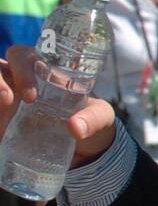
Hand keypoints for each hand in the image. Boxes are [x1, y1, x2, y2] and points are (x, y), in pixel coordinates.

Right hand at [1, 46, 116, 168]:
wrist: (85, 149)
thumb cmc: (91, 121)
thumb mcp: (100, 117)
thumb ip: (93, 120)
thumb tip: (75, 128)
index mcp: (42, 74)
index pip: (22, 56)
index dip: (20, 66)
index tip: (31, 96)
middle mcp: (18, 85)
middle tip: (9, 101)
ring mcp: (6, 104)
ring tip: (2, 110)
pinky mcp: (2, 122)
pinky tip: (0, 130)